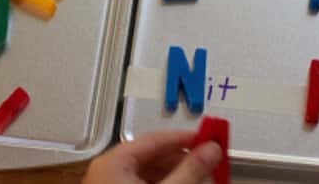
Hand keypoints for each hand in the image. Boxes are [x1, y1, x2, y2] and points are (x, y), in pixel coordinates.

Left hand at [83, 130, 222, 183]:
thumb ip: (191, 172)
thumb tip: (209, 151)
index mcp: (113, 162)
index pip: (157, 139)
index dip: (187, 138)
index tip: (210, 139)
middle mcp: (108, 172)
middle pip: (154, 157)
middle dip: (184, 161)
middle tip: (210, 164)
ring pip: (150, 174)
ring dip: (177, 177)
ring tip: (200, 181)